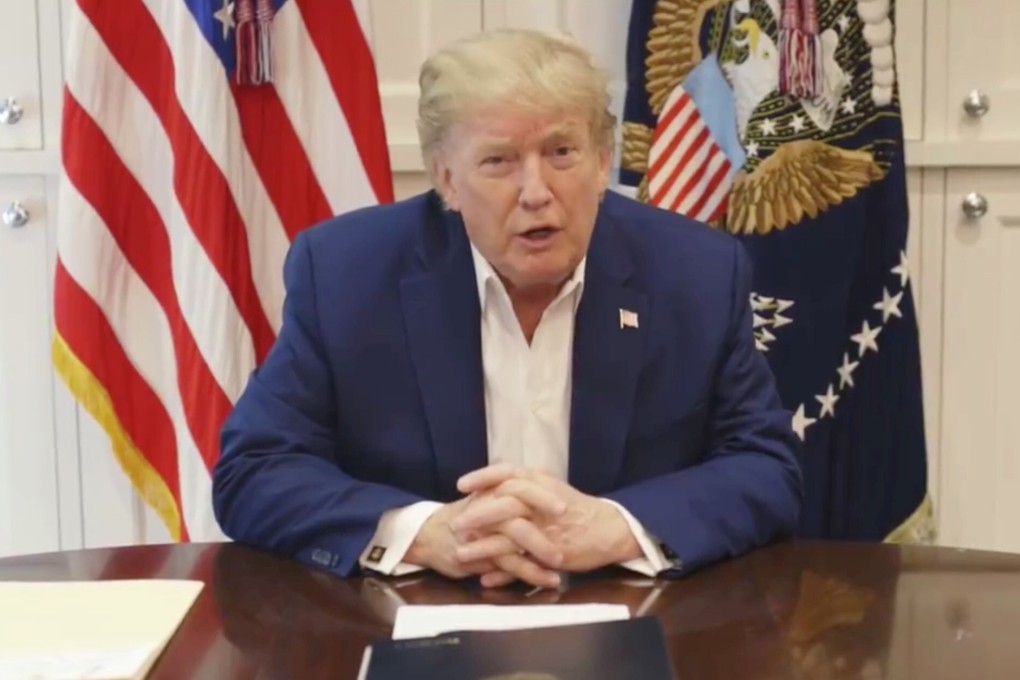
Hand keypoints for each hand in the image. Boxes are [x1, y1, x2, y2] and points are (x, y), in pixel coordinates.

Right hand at [404, 491, 563, 587]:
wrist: (429, 536)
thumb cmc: (464, 517)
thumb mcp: (484, 499)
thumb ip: (509, 493)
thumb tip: (543, 484)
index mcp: (490, 492)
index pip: (517, 485)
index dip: (541, 493)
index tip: (564, 504)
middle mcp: (485, 508)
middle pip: (517, 507)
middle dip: (544, 513)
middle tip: (567, 523)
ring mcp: (481, 532)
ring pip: (515, 537)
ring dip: (541, 549)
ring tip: (563, 563)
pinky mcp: (479, 556)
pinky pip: (508, 564)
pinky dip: (530, 572)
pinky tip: (548, 578)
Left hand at [454, 465, 642, 574]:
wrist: (610, 529)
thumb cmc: (578, 510)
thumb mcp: (552, 490)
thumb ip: (527, 489)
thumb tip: (497, 488)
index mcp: (542, 483)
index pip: (508, 473)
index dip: (483, 477)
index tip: (460, 484)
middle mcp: (543, 502)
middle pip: (505, 502)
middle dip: (478, 514)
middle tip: (455, 524)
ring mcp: (548, 529)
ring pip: (510, 535)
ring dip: (483, 546)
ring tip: (460, 554)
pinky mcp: (554, 553)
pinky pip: (524, 563)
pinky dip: (503, 572)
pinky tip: (485, 578)